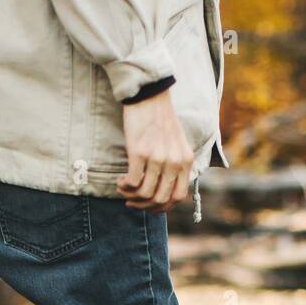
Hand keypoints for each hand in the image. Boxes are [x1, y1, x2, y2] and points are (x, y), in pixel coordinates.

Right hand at [117, 88, 193, 212]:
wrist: (149, 96)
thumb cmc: (161, 120)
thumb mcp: (178, 144)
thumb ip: (176, 165)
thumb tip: (164, 189)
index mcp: (185, 160)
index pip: (178, 197)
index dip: (163, 207)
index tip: (150, 207)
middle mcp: (174, 162)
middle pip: (160, 198)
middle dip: (144, 206)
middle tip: (132, 202)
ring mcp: (157, 158)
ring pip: (145, 193)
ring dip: (131, 197)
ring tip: (124, 190)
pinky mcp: (140, 153)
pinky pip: (133, 182)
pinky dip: (125, 187)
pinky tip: (120, 181)